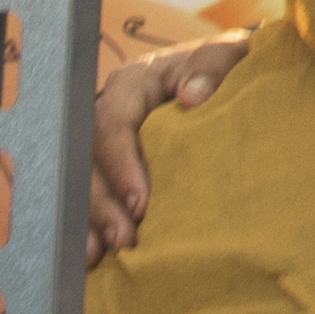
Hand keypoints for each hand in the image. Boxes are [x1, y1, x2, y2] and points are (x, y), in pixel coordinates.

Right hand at [89, 33, 243, 257]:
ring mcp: (108, 144)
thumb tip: (192, 96)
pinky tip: (94, 258)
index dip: (119, 163)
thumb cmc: (230, 67)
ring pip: (82, 182)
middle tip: (123, 240)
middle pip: (88, 159)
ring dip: (89, 220)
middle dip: (101, 202)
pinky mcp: (114, 169)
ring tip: (100, 256)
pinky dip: (91, 226)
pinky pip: (92, 197)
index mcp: (133, 84)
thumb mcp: (228, 55)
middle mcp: (111, 113)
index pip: (111, 121)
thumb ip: (213, 64)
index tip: (140, 202)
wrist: (232, 80)